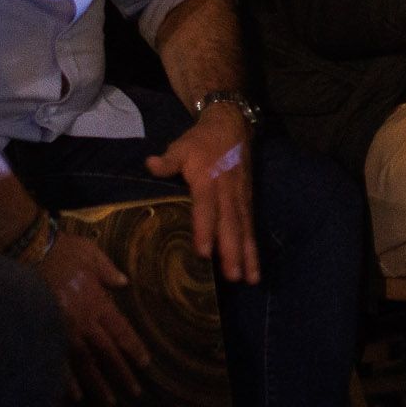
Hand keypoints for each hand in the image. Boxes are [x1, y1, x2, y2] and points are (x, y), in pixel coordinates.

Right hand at [36, 232, 148, 403]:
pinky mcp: (46, 334)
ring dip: (98, 384)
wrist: (27, 254)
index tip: (145, 363)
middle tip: (135, 392)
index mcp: (97, 303)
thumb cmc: (61, 252)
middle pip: (107, 353)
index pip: (121, 331)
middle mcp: (83, 323)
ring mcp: (63, 332)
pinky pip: (58, 363)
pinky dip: (67, 382)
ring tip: (109, 401)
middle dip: (121, 373)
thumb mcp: (91, 254)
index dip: (134, 348)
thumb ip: (108, 271)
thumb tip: (123, 283)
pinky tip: (75, 396)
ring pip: (85, 364)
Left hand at [146, 105, 258, 284]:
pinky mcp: (247, 203)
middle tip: (232, 277)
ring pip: (244, 230)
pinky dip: (254, 250)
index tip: (204, 252)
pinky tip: (255, 271)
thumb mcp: (182, 146)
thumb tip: (150, 164)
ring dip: (247, 255)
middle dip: (232, 251)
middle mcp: (227, 193)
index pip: (206, 207)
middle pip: (230, 224)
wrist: (231, 126)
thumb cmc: (201, 141)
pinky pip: (251, 228)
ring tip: (248, 280)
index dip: (205, 229)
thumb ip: (168, 159)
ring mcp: (240, 199)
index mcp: (208, 180)